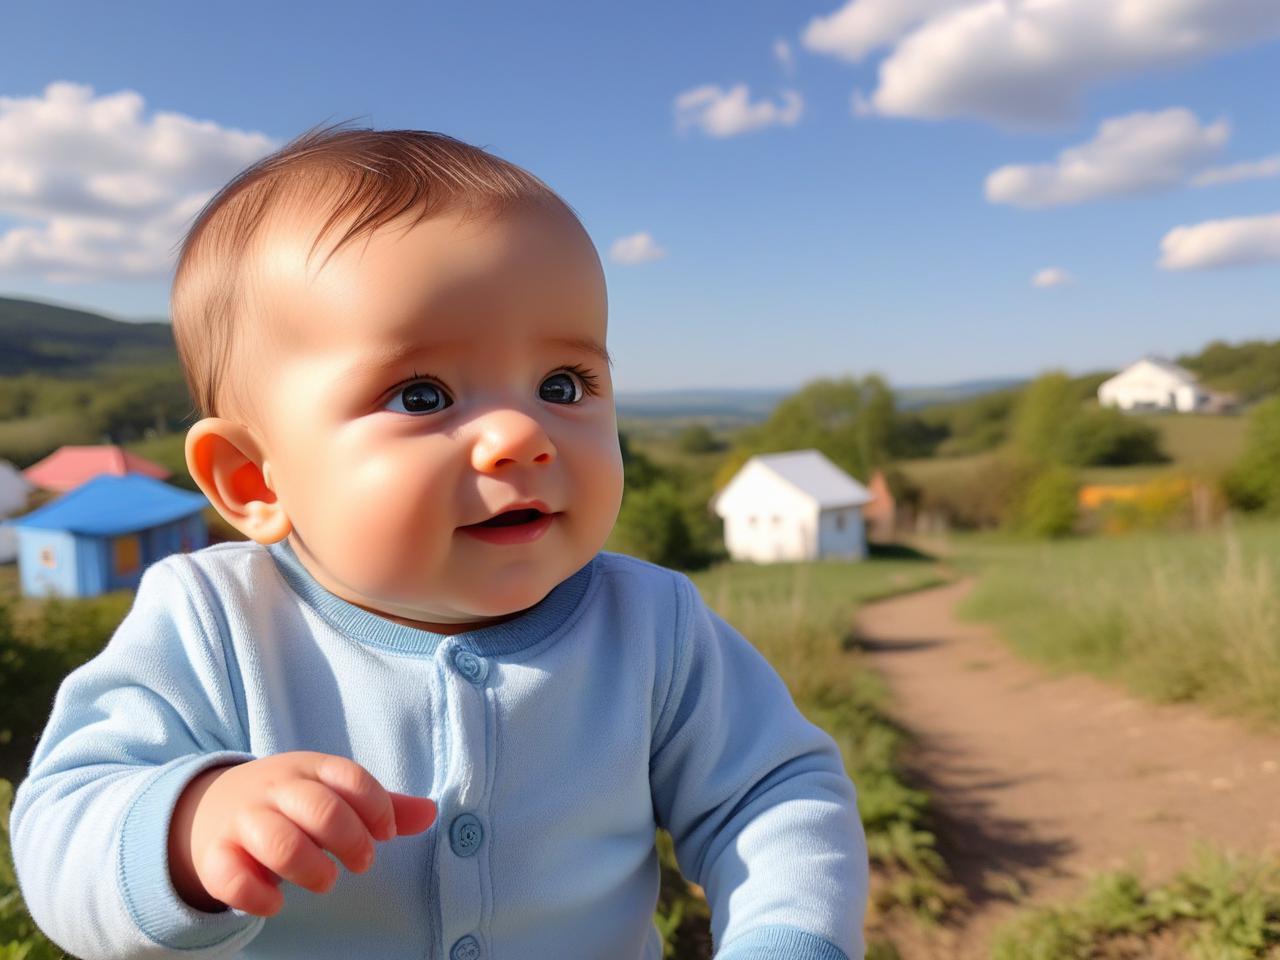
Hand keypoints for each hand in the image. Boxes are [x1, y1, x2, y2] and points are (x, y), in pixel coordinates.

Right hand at [168, 751, 436, 915]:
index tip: (386, 835)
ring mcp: (243, 820)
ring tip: (325, 882)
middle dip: (350, 840)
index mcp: (310, 768)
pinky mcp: (215, 855)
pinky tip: (276, 904)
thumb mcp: (332, 793)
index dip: (377, 808)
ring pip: (277, 841)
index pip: (350, 777)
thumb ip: (380, 806)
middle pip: (319, 807)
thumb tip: (432, 813)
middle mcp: (275, 789)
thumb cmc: (290, 804)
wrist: (210, 807)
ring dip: (311, 869)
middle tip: (362, 863)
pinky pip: (232, 877)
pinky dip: (257, 896)